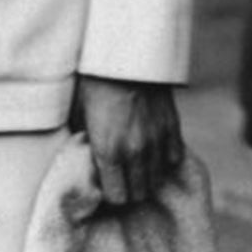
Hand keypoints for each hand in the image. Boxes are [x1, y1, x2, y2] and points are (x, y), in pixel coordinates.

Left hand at [75, 75, 185, 206]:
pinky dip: (164, 159)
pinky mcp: (172, 128)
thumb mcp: (78, 115)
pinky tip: (153, 151)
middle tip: (122, 177)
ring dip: (147, 175)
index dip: (111, 193)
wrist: (124, 54)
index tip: (108, 184)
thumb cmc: (94, 83)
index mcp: (108, 151)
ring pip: (157, 179)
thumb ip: (83, 142)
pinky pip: (173, 159)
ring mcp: (156, 141)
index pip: (117, 197)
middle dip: (129, 188)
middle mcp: (134, 152)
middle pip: (139, 193)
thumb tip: (84, 159)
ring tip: (136, 165)